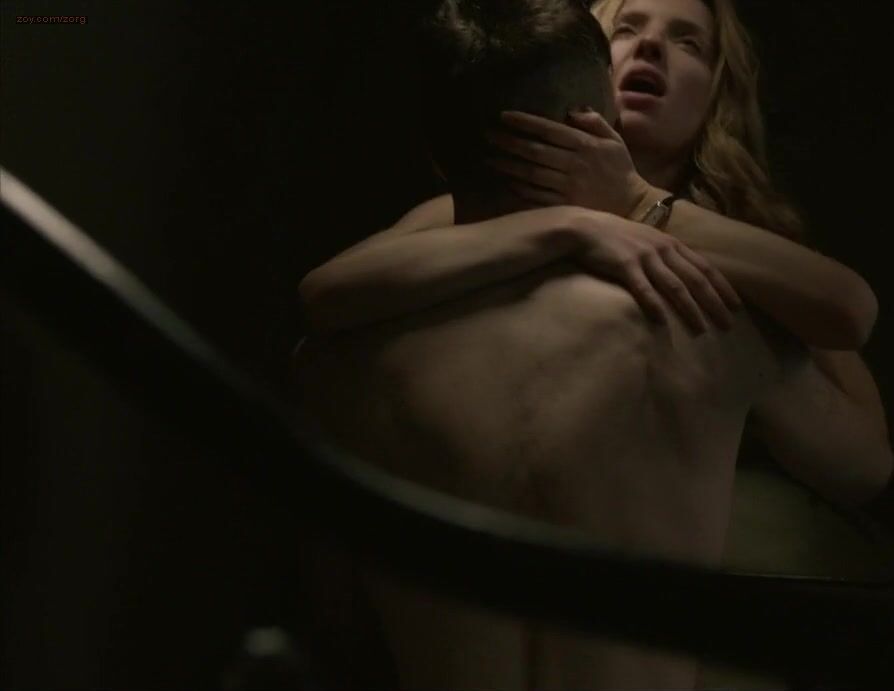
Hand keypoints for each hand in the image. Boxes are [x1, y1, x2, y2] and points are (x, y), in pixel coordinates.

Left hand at [483, 109, 652, 216]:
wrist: (632, 207)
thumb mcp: (614, 141)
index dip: (525, 122)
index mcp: (585, 145)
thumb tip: (571, 110)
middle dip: (508, 142)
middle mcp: (573, 164)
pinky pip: (535, 196)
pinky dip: (519, 188)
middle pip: (534, 151)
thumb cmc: (620, 171)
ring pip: (530, 174)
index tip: (504, 116)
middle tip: (488, 135)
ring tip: (489, 159)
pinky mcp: (564, 206)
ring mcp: (567, 187)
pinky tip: (507, 181)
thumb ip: (594, 122)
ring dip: (507, 165)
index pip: (549, 130)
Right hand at [572, 211, 742, 331]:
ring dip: (690, 309)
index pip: (705, 267)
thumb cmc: (615, 237)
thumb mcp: (646, 241)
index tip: (736, 306)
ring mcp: (645, 257)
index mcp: (671, 244)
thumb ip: (664, 255)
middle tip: (728, 325)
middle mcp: (663, 249)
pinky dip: (654, 305)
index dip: (723, 287)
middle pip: (695, 279)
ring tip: (701, 330)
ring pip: (675, 286)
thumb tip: (680, 275)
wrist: (584, 228)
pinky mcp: (625, 265)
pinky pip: (643, 288)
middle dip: (714, 303)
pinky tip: (661, 322)